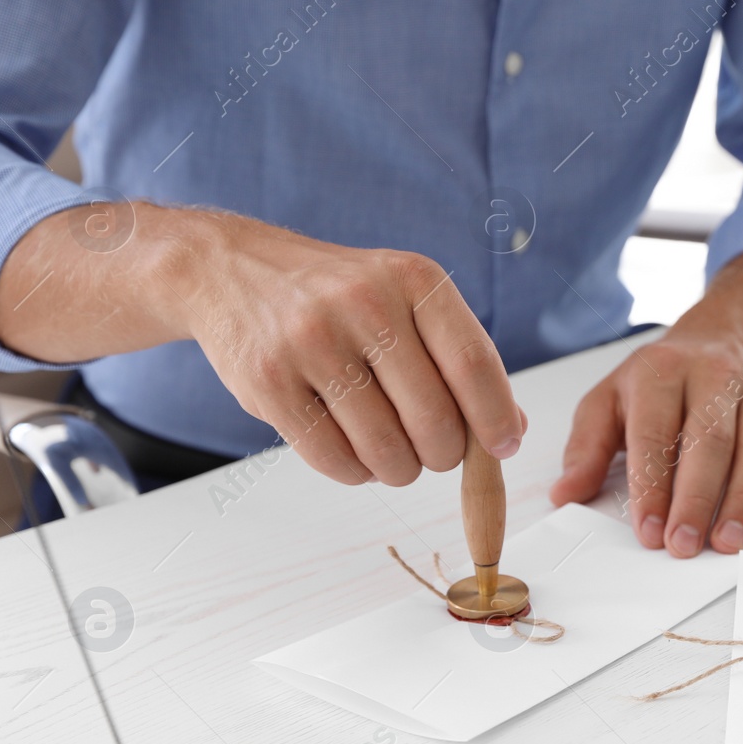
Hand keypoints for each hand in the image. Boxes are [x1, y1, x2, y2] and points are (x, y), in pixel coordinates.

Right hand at [0, 203, 524, 485]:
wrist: (231, 270)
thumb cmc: (340, 296)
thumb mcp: (406, 299)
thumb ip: (460, 357)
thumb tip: (511, 428)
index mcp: (413, 279)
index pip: (473, 365)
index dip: (495, 420)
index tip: (503, 448)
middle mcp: (363, 303)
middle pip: (434, 419)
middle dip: (445, 456)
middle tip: (435, 453)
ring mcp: (310, 341)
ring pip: (385, 450)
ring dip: (400, 470)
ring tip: (393, 453)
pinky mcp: (267, 380)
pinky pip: (332, 460)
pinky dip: (355, 473)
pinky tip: (354, 452)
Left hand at [549, 250, 742, 555]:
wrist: (723, 338)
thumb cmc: (660, 381)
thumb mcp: (609, 399)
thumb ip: (587, 447)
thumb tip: (565, 493)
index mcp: (661, 371)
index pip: (656, 432)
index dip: (652, 485)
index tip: (647, 530)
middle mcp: (714, 375)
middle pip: (710, 441)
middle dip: (697, 499)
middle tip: (684, 546)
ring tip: (727, 543)